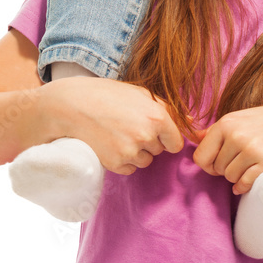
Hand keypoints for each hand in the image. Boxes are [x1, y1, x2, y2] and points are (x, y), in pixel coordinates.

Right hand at [41, 77, 184, 175]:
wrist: (70, 105)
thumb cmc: (106, 95)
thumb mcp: (139, 93)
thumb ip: (167, 108)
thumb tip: (192, 121)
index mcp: (157, 116)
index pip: (176, 142)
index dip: (165, 137)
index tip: (152, 130)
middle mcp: (147, 135)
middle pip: (159, 151)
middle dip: (148, 142)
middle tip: (127, 126)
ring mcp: (131, 151)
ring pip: (144, 161)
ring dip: (135, 152)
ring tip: (116, 134)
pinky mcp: (115, 163)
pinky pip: (128, 169)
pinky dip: (121, 161)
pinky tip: (109, 144)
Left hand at [192, 102, 262, 194]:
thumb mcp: (247, 117)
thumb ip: (222, 128)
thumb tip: (194, 135)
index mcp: (228, 122)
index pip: (201, 156)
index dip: (210, 164)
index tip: (222, 163)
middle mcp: (237, 135)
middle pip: (217, 169)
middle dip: (228, 169)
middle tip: (247, 160)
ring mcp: (252, 151)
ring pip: (231, 179)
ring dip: (240, 177)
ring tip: (257, 164)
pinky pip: (244, 185)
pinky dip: (248, 186)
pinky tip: (260, 176)